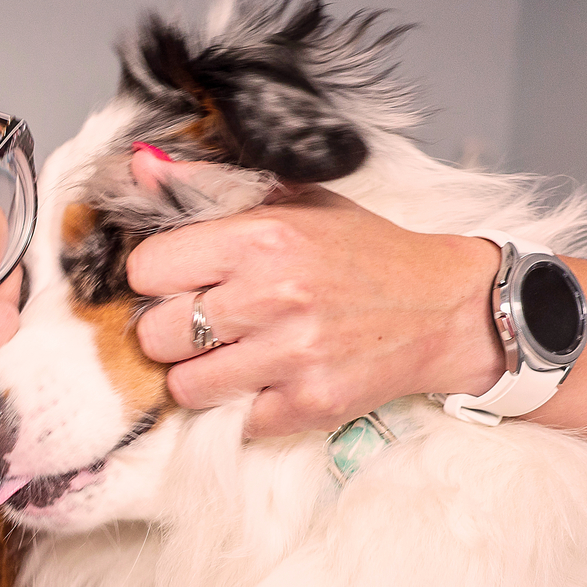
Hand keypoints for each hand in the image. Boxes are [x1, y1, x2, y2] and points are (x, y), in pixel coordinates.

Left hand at [126, 176, 505, 436]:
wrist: (445, 308)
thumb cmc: (362, 252)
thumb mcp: (295, 202)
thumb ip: (210, 186)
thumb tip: (141, 166)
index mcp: (262, 238)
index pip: (146, 269)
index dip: (156, 277)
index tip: (180, 281)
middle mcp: (273, 296)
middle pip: (154, 334)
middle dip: (170, 331)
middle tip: (205, 324)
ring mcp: (292, 356)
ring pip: (184, 386)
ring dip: (200, 375)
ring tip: (234, 354)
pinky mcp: (309, 404)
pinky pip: (234, 420)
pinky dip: (246, 407)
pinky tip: (273, 379)